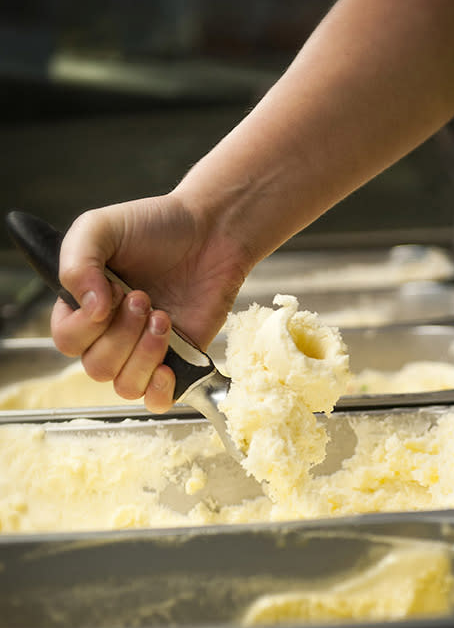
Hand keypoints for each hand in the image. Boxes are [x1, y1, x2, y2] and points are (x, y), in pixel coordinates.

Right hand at [51, 192, 246, 411]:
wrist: (212, 231)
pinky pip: (157, 401)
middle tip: (144, 297)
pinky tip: (168, 366)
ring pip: (124, 385)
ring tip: (162, 317)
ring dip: (144, 353)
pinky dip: (159, 391)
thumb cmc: (157, 226)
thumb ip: (77, 261)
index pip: (66, 339)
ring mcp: (144, 351)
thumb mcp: (101, 227)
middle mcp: (110, 334)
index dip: (87, 322)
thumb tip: (90, 309)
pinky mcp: (179, 362)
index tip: (113, 288)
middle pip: (95, 367)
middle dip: (121, 333)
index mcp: (84, 306)